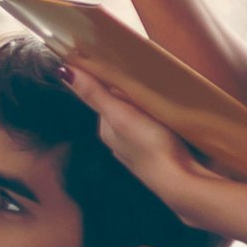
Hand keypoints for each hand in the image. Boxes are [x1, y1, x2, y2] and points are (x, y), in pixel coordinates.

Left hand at [57, 64, 214, 211]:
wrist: (183, 183)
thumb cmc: (151, 149)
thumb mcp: (121, 116)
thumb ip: (95, 94)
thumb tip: (64, 71)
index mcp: (107, 129)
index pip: (104, 94)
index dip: (114, 79)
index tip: (126, 63)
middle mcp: (120, 139)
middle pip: (123, 105)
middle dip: (134, 91)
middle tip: (150, 75)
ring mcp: (141, 147)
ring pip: (141, 117)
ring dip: (150, 104)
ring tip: (164, 92)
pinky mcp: (163, 152)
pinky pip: (158, 127)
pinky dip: (163, 117)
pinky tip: (174, 115)